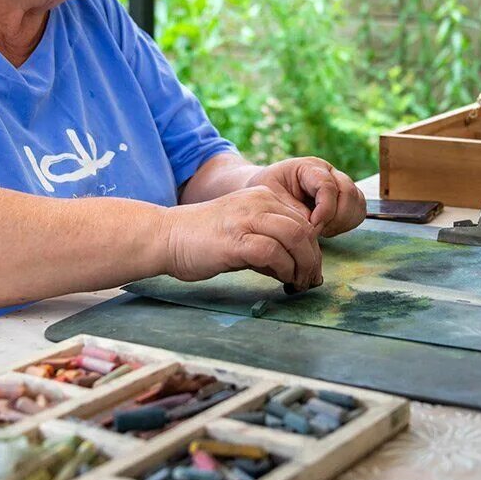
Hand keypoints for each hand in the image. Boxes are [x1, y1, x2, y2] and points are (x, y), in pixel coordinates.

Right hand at [161, 186, 321, 289]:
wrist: (166, 236)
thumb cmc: (203, 240)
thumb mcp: (243, 232)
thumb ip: (269, 243)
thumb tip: (296, 268)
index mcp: (263, 196)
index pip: (303, 220)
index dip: (313, 247)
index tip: (312, 269)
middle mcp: (258, 202)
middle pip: (305, 228)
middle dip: (313, 258)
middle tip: (311, 280)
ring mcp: (246, 219)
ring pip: (295, 236)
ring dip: (304, 264)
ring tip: (300, 283)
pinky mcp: (235, 239)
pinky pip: (273, 252)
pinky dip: (284, 269)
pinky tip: (282, 280)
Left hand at [246, 157, 365, 236]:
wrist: (267, 192)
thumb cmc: (268, 191)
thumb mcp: (270, 196)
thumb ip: (292, 210)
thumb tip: (312, 225)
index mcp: (310, 167)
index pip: (328, 185)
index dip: (324, 210)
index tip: (311, 226)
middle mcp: (330, 173)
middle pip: (349, 193)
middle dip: (334, 218)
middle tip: (315, 230)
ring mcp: (340, 185)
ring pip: (357, 204)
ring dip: (342, 222)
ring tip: (320, 230)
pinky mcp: (346, 199)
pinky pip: (358, 212)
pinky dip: (346, 225)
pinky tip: (327, 229)